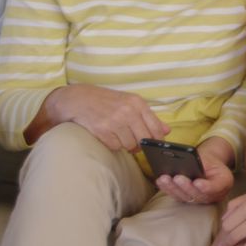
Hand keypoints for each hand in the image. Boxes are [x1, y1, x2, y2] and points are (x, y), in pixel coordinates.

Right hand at [45, 84, 168, 152]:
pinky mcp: (102, 130)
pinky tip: (108, 135)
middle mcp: (128, 112)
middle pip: (144, 140)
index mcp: (137, 103)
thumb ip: (150, 117)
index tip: (153, 144)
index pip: (156, 129)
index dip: (156, 140)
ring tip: (118, 135)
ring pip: (130, 145)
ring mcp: (114, 121)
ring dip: (125, 144)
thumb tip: (167, 131)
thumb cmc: (106, 101)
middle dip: (140, 144)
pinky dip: (113, 144)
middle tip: (133, 141)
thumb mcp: (130, 102)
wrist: (78, 99)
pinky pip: (115, 146)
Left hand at [156, 139, 235, 204]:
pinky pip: (177, 196)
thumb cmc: (210, 163)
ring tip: (164, 178)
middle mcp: (212, 196)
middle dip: (186, 187)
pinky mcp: (187, 199)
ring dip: (173, 188)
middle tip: (178, 178)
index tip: (197, 182)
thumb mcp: (212, 160)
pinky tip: (160, 181)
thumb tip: (188, 161)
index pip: (216, 188)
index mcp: (223, 183)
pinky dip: (167, 189)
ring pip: (185, 197)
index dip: (206, 187)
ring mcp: (199, 200)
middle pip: (198, 195)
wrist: (209, 168)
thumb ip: (203, 163)